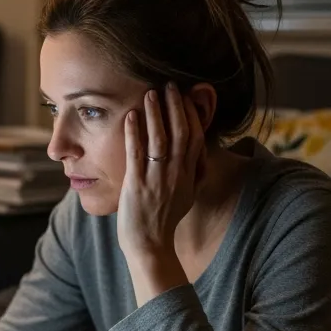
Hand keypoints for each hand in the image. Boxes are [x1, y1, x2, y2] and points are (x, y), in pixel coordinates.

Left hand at [117, 82, 206, 261]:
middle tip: (170, 85)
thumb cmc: (164, 221)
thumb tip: (200, 157)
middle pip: (180, 133)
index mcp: (188, 175)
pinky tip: (130, 116)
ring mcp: (156, 179)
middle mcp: (176, 174)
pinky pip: (136, 154)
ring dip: (155, 114)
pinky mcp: (137, 186)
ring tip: (151, 93)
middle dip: (176, 106)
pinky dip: (134, 133)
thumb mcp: (187, 196)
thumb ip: (193, 174)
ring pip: (160, 139)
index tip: (186, 96)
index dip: (192, 114)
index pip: (195, 138)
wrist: (151, 246)